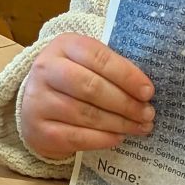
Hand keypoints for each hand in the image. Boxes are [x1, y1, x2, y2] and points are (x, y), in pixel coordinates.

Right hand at [20, 34, 154, 160]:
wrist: (36, 104)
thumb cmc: (72, 80)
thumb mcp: (86, 62)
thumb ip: (111, 69)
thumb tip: (144, 91)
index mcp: (63, 46)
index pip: (98, 57)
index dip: (126, 75)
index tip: (148, 91)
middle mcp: (46, 70)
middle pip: (91, 87)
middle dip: (125, 103)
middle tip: (147, 113)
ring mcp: (38, 100)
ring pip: (86, 114)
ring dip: (119, 123)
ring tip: (139, 127)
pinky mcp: (39, 130)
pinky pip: (77, 137)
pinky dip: (102, 139)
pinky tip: (118, 137)